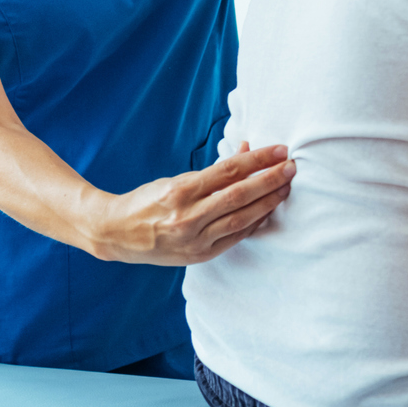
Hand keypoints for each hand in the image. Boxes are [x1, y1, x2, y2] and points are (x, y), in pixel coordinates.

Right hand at [87, 143, 294, 264]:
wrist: (116, 234)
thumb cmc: (147, 201)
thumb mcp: (175, 180)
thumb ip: (212, 170)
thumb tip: (245, 150)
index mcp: (180, 192)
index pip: (228, 171)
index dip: (258, 160)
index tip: (280, 150)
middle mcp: (188, 217)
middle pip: (240, 195)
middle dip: (270, 180)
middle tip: (291, 167)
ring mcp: (194, 240)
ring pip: (242, 219)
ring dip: (268, 202)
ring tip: (286, 188)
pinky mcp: (200, 256)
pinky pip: (235, 238)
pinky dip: (254, 223)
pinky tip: (268, 211)